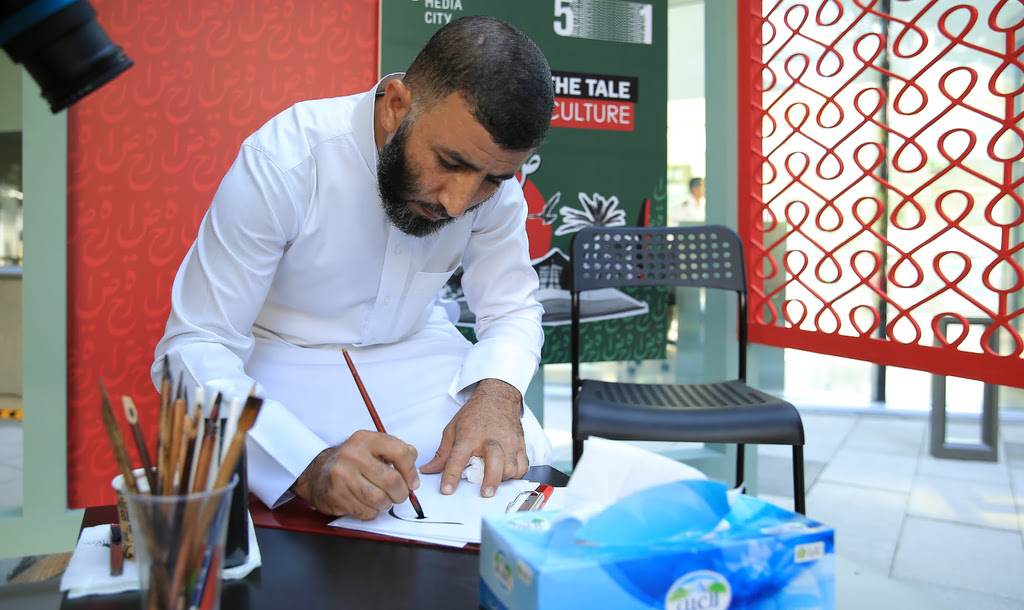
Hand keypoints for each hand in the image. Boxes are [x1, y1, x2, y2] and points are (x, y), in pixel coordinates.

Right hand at [291, 430, 419, 518]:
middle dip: (401, 493)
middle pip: (392, 480)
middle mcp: (353, 455)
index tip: (412, 482)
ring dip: (386, 504)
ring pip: (380, 499)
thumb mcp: (373, 447)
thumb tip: (413, 471)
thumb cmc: (352, 461)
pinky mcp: (336, 495)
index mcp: (366, 439)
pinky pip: (366, 511)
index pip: (400, 452)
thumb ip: (397, 452)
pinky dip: (372, 511)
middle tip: (399, 495)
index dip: (411, 471)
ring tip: (382, 499)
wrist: (317, 472)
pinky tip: (366, 503)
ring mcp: (342, 476)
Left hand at [419, 379, 527, 497]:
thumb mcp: (453, 429)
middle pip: (494, 461)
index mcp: (470, 435)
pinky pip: (523, 466)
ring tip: (495, 480)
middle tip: (485, 493)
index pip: (458, 457)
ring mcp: (508, 442)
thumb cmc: (475, 414)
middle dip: (491, 480)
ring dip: (504, 478)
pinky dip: (517, 474)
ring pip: (512, 467)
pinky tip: (507, 474)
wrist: (498, 396)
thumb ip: (443, 453)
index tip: (447, 490)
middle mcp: (491, 439)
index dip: (451, 475)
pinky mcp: (520, 445)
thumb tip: (429, 470)